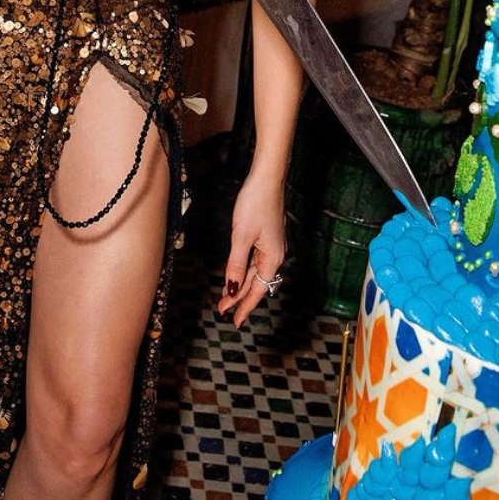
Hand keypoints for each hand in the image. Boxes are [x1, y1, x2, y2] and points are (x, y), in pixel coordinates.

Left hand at [216, 170, 286, 327]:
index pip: (257, 290)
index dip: (244, 306)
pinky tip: (236, 273)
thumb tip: (231, 289)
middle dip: (239, 297)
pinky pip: (255, 260)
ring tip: (226, 296)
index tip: (234, 321)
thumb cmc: (255, 203)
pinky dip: (244, 270)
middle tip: (223, 310)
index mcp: (272, 258)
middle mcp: (275, 254)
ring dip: (240, 284)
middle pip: (256, 283)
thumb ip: (236, 264)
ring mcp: (272, 245)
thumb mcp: (241, 236)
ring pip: (254, 272)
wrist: (267, 179)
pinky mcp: (267, 236)